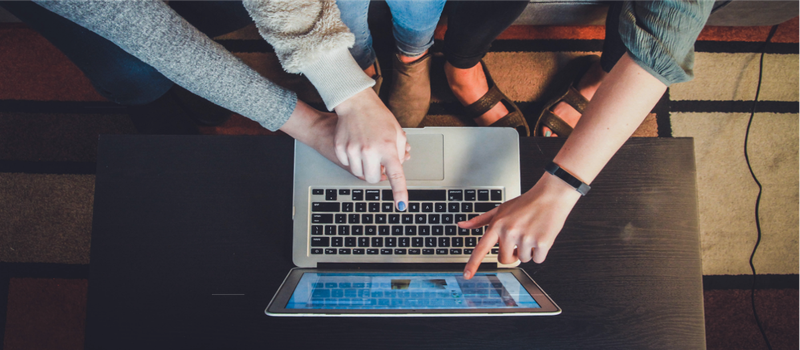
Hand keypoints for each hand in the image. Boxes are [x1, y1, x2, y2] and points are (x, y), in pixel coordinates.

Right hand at [333, 88, 409, 209]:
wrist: (356, 103)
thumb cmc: (378, 116)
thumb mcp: (397, 132)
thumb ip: (399, 153)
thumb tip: (396, 169)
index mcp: (388, 148)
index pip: (396, 176)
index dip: (399, 192)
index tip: (401, 206)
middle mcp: (370, 151)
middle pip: (373, 179)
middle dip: (377, 174)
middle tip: (378, 162)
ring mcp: (353, 150)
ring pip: (359, 173)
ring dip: (364, 166)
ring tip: (367, 149)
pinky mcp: (340, 149)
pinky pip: (348, 164)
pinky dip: (353, 159)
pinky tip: (356, 145)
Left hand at [460, 173, 581, 278]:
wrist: (551, 195)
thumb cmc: (526, 203)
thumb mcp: (500, 209)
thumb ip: (480, 220)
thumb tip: (462, 225)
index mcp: (497, 225)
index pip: (481, 248)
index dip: (473, 264)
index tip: (467, 276)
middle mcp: (509, 232)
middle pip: (505, 259)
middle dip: (512, 254)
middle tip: (519, 240)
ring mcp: (526, 238)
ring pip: (523, 259)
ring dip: (528, 251)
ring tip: (532, 232)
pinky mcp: (542, 243)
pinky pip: (538, 260)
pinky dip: (540, 252)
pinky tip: (541, 236)